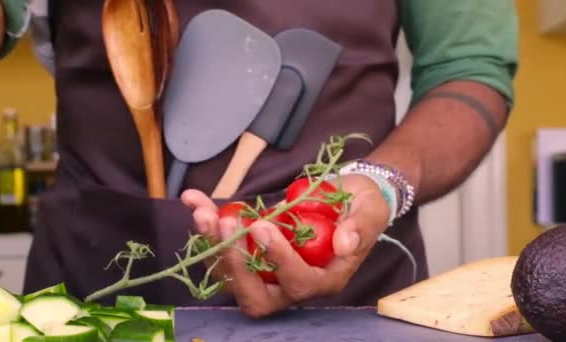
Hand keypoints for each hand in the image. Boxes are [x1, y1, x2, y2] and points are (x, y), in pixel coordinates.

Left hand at [181, 174, 389, 317]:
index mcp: (325, 279)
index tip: (262, 225)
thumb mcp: (370, 211)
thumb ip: (360, 227)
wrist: (349, 197)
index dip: (278, 259)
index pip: (298, 283)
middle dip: (235, 262)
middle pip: (256, 295)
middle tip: (224, 222)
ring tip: (202, 210)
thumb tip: (345, 244)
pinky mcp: (254, 254)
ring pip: (233, 276)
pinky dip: (208, 228)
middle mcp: (293, 285)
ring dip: (213, 244)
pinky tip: (195, 200)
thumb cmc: (363, 206)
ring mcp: (270, 272)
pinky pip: (226, 250)